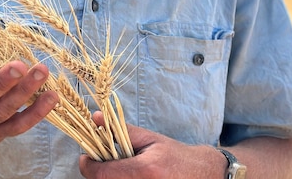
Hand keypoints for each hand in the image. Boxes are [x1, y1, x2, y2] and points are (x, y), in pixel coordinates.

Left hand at [78, 113, 223, 178]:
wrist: (204, 175)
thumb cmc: (176, 156)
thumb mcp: (150, 139)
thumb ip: (121, 130)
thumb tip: (95, 118)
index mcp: (144, 170)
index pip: (101, 174)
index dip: (89, 165)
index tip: (87, 157)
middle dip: (100, 172)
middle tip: (105, 161)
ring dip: (111, 177)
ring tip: (122, 168)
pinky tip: (129, 177)